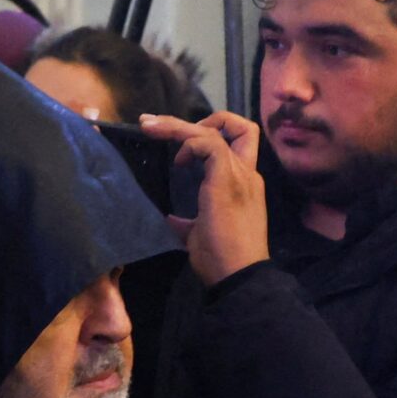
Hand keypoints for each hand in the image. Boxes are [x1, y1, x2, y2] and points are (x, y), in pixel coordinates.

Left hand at [138, 111, 269, 284]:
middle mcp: (245, 172)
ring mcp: (239, 174)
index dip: (208, 132)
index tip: (175, 145)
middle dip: (188, 121)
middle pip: (232, 126)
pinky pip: (210, 145)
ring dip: (179, 126)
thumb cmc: (222, 259)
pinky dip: (190, 144)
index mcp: (241, 182)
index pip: (236, 140)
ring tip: (151, 129)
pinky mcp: (227, 180)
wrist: (238, 276)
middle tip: (152, 124)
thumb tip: (171, 219)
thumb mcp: (197, 233)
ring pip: (214, 131)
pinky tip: (176, 161)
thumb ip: (187, 221)